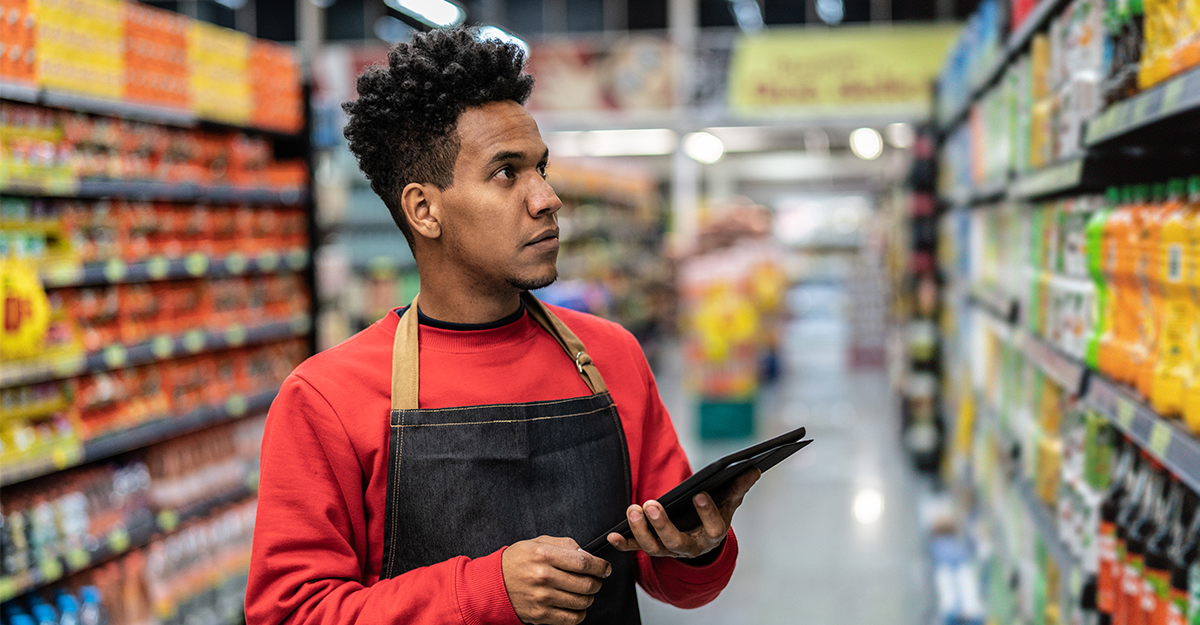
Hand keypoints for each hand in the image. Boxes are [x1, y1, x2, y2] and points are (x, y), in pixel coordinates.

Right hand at [501, 536, 610, 624]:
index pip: (584, 562)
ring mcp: (543, 598)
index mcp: (544, 555)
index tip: (604, 567)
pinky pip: (572, 618)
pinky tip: (575, 604)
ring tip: (583, 591)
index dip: (600, 566)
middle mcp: (544, 577)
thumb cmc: (517, 561)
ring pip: (582, 602)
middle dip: (597, 582)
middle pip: (586, 584)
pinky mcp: (541, 615)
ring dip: (589, 597)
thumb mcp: (537, 542)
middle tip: (595, 579)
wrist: (494, 584)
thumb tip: (586, 553)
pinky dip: (580, 612)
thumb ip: (564, 544)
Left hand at [607, 468, 759, 558]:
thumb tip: (754, 468)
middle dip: (662, 525)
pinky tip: (612, 535)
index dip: (707, 512)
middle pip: (675, 542)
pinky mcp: (651, 547)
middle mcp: (689, 547)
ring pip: (653, 547)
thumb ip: (738, 487)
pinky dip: (623, 543)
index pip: (713, 528)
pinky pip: (635, 548)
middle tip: (651, 505)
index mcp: (711, 536)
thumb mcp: (728, 502)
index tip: (699, 494)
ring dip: (640, 530)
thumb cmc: (714, 514)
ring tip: (633, 509)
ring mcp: (668, 550)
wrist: (699, 538)